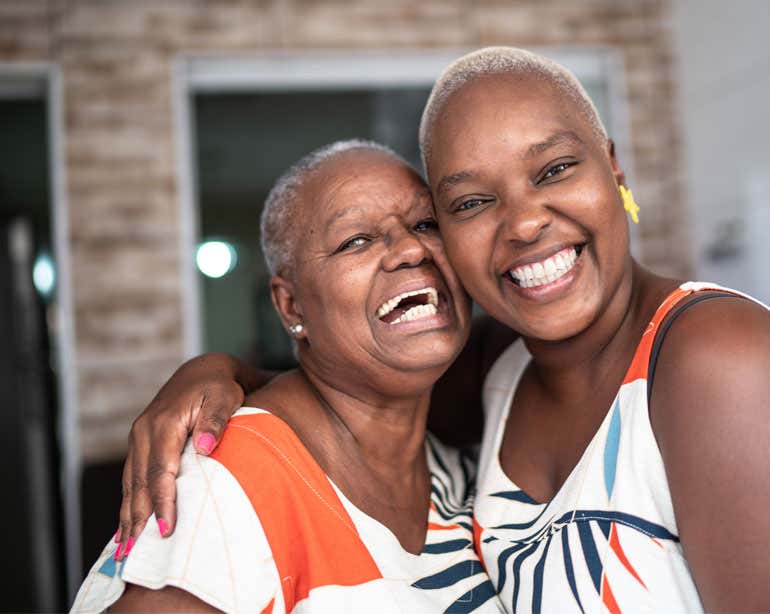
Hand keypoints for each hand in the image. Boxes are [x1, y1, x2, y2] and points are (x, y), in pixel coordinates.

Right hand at [115, 353, 251, 559]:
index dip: (163, 502)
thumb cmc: (219, 386)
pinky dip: (129, 502)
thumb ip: (215, 421)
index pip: (161, 471)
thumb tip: (203, 447)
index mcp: (164, 423)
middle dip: (138, 519)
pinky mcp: (140, 443)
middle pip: (139, 482)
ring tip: (125, 550)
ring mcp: (139, 437)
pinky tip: (126, 525)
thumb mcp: (225, 398)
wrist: (202, 370)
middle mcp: (144, 432)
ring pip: (131, 483)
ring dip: (128, 516)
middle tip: (137, 554)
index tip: (167, 529)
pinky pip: (132, 477)